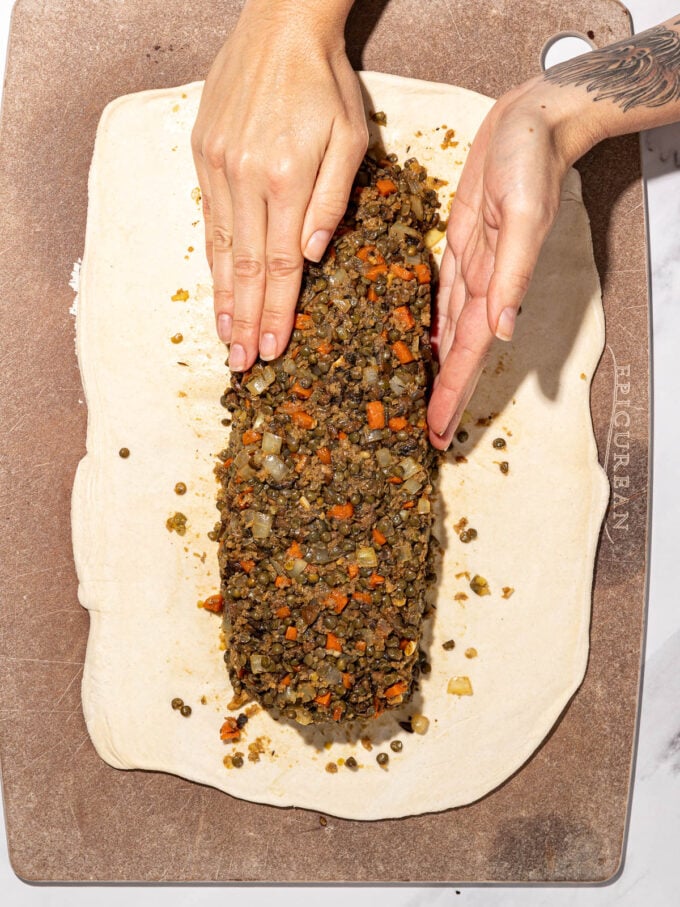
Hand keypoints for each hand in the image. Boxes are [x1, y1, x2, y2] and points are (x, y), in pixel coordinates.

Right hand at [191, 0, 364, 371]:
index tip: (273, 349)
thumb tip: (312, 254)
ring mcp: (219, 167)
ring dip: (224, 298)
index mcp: (287, 179)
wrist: (280, 27)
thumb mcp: (350, 138)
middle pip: (247, 267)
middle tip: (242, 362)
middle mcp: (246, 178)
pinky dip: (213, 258)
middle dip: (247, 320)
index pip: (282, 264)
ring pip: (222, 248)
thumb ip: (331, 199)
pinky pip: (209, 218)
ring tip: (225, 337)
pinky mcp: (203, 154)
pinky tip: (215, 286)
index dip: (278, 312)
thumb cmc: (326, 83)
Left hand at [426, 78, 592, 449]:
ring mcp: (470, 266)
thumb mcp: (525, 216)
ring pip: (448, 329)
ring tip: (416, 396)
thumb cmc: (533, 162)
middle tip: (423, 432)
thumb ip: (514, 274)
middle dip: (443, 393)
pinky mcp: (459, 244)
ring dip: (435, 365)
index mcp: (497, 285)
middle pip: (457, 352)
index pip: (470, 353)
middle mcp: (483, 285)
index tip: (438, 430)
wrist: (533, 121)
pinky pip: (440, 294)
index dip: (454, 393)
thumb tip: (503, 328)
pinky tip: (420, 338)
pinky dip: (431, 322)